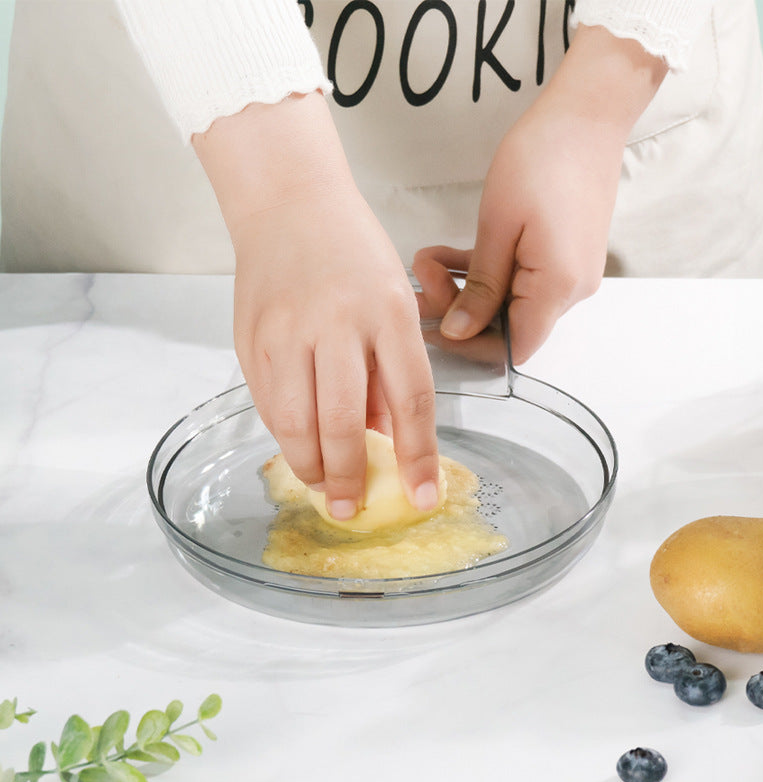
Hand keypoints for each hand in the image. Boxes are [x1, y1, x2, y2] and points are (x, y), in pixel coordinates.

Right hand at [193, 95, 439, 519]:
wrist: (288, 203)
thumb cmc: (352, 251)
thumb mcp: (393, 299)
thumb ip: (389, 370)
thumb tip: (384, 435)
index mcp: (387, 311)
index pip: (411, 400)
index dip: (419, 456)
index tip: (422, 496)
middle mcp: (337, 323)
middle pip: (345, 422)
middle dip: (351, 477)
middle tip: (352, 508)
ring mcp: (286, 332)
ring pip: (297, 422)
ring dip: (311, 466)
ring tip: (324, 487)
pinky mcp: (250, 338)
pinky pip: (268, 404)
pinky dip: (284, 435)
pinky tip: (298, 447)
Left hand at [420, 24, 666, 364]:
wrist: (588, 114)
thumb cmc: (544, 157)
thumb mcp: (497, 226)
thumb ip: (480, 288)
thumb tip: (458, 331)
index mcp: (557, 287)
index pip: (510, 349)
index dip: (468, 344)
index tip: (431, 322)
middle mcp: (570, 290)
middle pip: (505, 326)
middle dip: (457, 307)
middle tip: (422, 277)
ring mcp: (569, 274)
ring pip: (506, 302)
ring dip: (464, 286)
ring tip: (428, 259)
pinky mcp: (563, 258)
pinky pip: (519, 280)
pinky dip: (485, 272)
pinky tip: (450, 254)